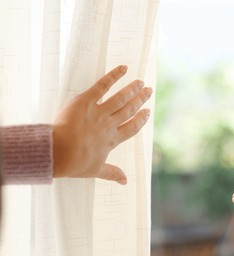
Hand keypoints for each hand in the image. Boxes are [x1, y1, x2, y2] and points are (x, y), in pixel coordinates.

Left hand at [52, 65, 151, 184]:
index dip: (141, 119)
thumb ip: (112, 173)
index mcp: (112, 140)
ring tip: (141, 82)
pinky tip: (124, 68)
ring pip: (121, 98)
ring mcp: (99, 112)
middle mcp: (109, 124)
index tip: (148, 112)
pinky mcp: (86, 101)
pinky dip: (114, 76)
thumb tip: (126, 181)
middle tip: (149, 90)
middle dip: (140, 100)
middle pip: (129, 110)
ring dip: (132, 89)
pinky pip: (103, 86)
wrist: (57, 153)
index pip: (132, 127)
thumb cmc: (74, 163)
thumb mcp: (95, 171)